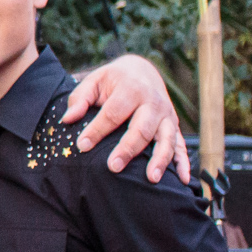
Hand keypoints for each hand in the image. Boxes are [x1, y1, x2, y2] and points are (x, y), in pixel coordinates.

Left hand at [60, 54, 189, 184]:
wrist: (142, 71)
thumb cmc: (113, 80)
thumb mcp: (95, 81)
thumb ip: (80, 98)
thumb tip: (68, 119)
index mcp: (131, 89)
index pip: (113, 113)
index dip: (97, 130)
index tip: (82, 146)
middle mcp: (152, 102)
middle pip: (141, 128)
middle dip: (128, 148)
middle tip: (113, 167)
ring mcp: (166, 115)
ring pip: (166, 139)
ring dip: (160, 159)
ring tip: (150, 179)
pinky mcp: (173, 126)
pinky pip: (181, 146)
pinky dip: (183, 163)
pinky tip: (183, 180)